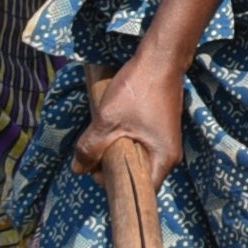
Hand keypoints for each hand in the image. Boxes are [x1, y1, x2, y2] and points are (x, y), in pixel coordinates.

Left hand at [77, 59, 184, 196]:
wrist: (160, 57)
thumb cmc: (138, 91)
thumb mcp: (107, 121)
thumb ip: (90, 148)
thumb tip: (78, 169)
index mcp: (163, 159)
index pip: (140, 190)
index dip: (115, 186)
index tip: (96, 172)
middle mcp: (169, 154)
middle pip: (137, 174)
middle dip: (113, 168)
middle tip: (94, 155)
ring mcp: (165, 140)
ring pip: (136, 158)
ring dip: (117, 152)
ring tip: (101, 140)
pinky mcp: (160, 128)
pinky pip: (140, 145)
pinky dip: (124, 141)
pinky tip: (111, 128)